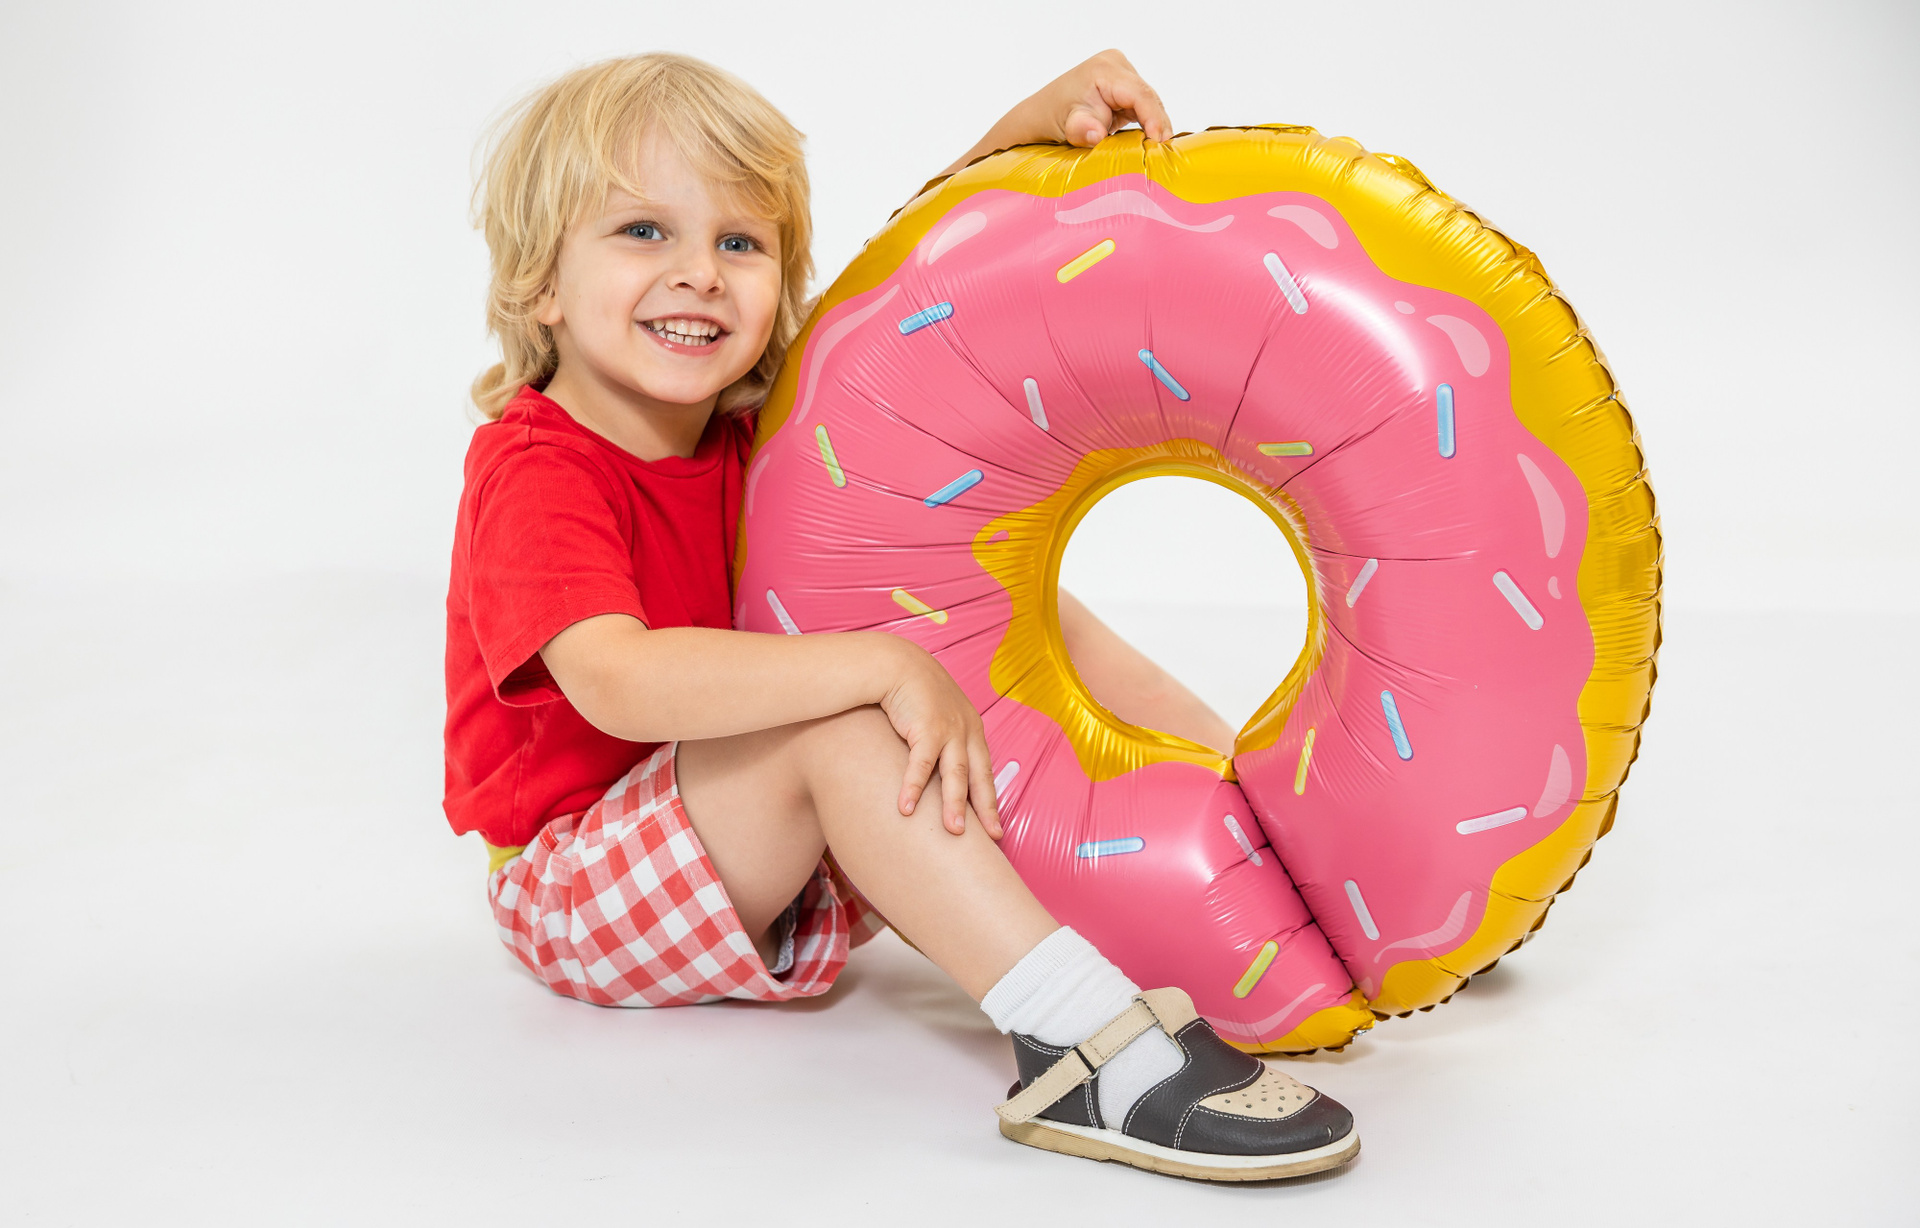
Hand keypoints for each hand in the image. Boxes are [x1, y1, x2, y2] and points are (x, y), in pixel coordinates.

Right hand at [875, 640, 1002, 838]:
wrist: (898, 664)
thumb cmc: (915, 692)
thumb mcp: (939, 715)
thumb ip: (945, 741)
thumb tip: (943, 773)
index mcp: (972, 730)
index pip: (985, 771)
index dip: (990, 799)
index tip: (996, 826)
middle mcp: (966, 731)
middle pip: (979, 776)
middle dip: (985, 808)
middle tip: (992, 837)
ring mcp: (949, 730)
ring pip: (956, 774)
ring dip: (955, 804)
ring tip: (954, 832)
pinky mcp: (926, 728)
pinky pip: (921, 764)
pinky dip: (913, 787)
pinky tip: (906, 808)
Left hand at [939, 49, 1172, 177]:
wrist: (1038, 119)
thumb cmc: (1048, 120)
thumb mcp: (1065, 126)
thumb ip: (1082, 129)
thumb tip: (1096, 134)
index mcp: (1104, 69)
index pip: (1139, 94)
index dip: (1153, 118)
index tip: (1159, 142)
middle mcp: (1116, 66)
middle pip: (1148, 98)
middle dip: (1157, 125)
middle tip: (1164, 155)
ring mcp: (1121, 76)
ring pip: (1149, 104)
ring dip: (1154, 127)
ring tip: (1159, 152)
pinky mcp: (1123, 90)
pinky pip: (1142, 109)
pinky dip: (1146, 126)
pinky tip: (1150, 144)